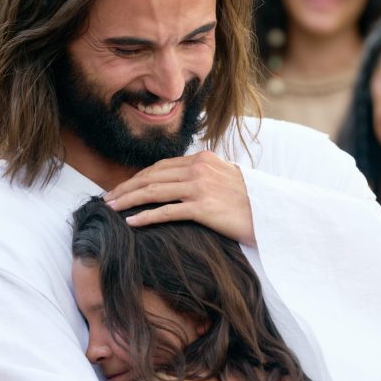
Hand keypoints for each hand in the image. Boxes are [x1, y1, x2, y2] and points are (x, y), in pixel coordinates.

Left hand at [102, 151, 255, 245]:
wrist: (273, 215)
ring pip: (153, 191)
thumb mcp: (225, 178)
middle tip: (107, 199)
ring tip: (112, 208)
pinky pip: (166, 211)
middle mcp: (198, 168)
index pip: (160, 166)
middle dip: (126, 187)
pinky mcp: (202, 207)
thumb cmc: (250, 202)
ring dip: (128, 200)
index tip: (122, 188)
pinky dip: (145, 216)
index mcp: (202, 159)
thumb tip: (180, 182)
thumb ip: (203, 175)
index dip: (137, 177)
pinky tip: (131, 222)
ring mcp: (200, 187)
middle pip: (151, 176)